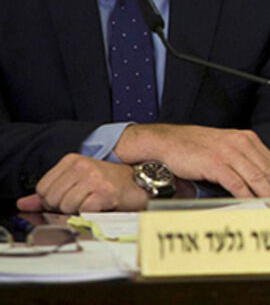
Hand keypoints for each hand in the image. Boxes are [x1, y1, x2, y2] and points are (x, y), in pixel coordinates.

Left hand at [16, 154, 148, 212]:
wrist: (141, 183)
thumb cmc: (110, 183)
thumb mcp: (77, 182)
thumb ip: (48, 192)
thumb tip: (23, 203)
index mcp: (72, 160)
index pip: (42, 188)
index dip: (53, 199)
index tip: (71, 195)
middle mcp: (82, 166)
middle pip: (52, 199)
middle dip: (64, 206)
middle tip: (84, 199)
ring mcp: (93, 178)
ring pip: (66, 207)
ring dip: (79, 210)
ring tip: (94, 201)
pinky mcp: (104, 192)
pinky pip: (82, 211)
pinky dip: (91, 213)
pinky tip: (102, 205)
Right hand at [113, 123, 269, 198]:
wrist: (166, 141)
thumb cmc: (192, 148)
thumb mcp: (223, 149)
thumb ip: (240, 162)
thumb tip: (254, 184)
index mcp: (246, 139)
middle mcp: (241, 143)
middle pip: (268, 171)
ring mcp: (229, 152)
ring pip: (256, 178)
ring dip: (269, 196)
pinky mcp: (216, 163)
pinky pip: (237, 183)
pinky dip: (248, 196)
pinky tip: (255, 205)